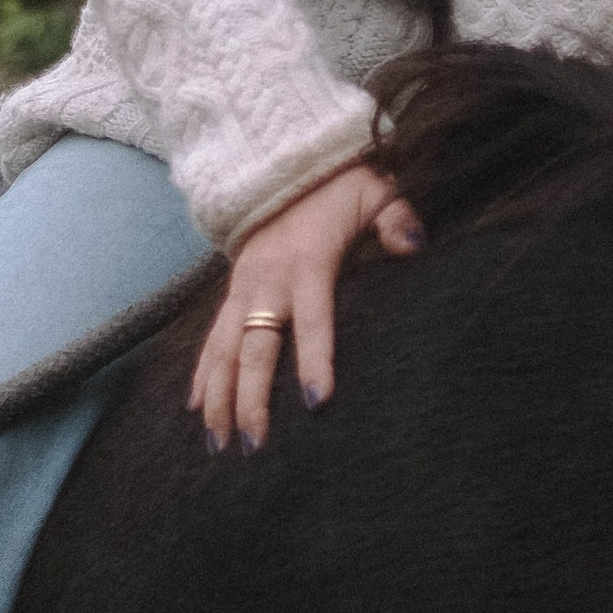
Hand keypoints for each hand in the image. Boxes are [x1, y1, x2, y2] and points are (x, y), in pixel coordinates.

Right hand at [189, 162, 425, 452]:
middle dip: (251, 399)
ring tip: (217, 444)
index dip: (315, 361)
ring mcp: (244, 288)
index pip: (313, 320)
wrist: (287, 165)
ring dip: (218, 398)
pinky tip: (196, 410)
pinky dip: (202, 375)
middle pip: (255, 348)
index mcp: (309, 263)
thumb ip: (396, 219)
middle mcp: (269, 281)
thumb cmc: (341, 187)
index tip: (317, 404)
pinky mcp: (233, 292)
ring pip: (223, 350)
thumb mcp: (376, 193)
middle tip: (253, 446)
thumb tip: (415, 243)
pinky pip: (211, 338)